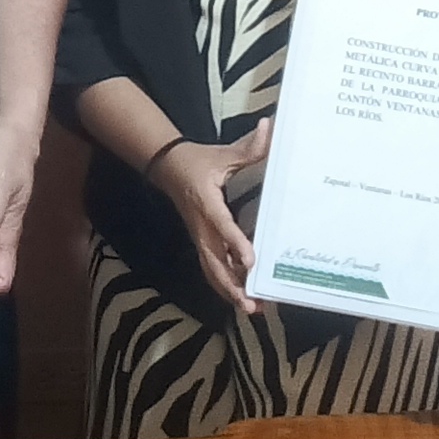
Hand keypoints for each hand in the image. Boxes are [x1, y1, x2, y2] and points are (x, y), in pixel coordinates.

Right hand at [146, 118, 271, 316]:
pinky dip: (225, 286)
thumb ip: (248, 147)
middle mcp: (201, 226)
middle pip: (214, 261)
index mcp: (206, 202)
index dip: (235, 245)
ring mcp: (199, 237)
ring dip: (229, 291)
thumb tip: (270, 127)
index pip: (222, 226)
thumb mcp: (222, 153)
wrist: (168, 168)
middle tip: (251, 304)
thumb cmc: (198, 162)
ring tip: (251, 310)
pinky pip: (211, 268)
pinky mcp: (201, 243)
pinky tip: (242, 300)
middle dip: (231, 285)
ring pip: (212, 270)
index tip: (250, 262)